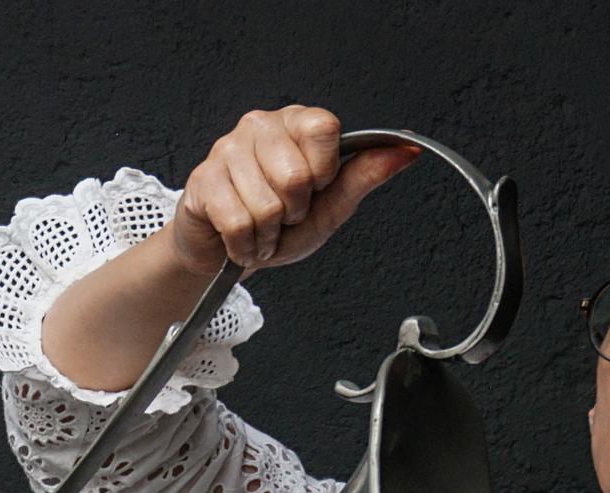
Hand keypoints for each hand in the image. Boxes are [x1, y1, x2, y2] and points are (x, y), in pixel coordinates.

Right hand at [171, 104, 421, 276]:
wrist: (232, 251)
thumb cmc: (281, 225)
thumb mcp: (330, 207)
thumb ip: (364, 178)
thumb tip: (406, 151)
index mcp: (296, 124)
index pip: (323, 129)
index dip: (323, 171)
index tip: (316, 188)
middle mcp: (260, 126)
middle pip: (295, 177)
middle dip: (294, 212)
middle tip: (285, 216)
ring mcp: (227, 150)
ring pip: (266, 206)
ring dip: (269, 234)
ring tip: (264, 229)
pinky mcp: (203, 181)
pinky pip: (238, 223)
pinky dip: (246, 245)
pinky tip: (243, 239)